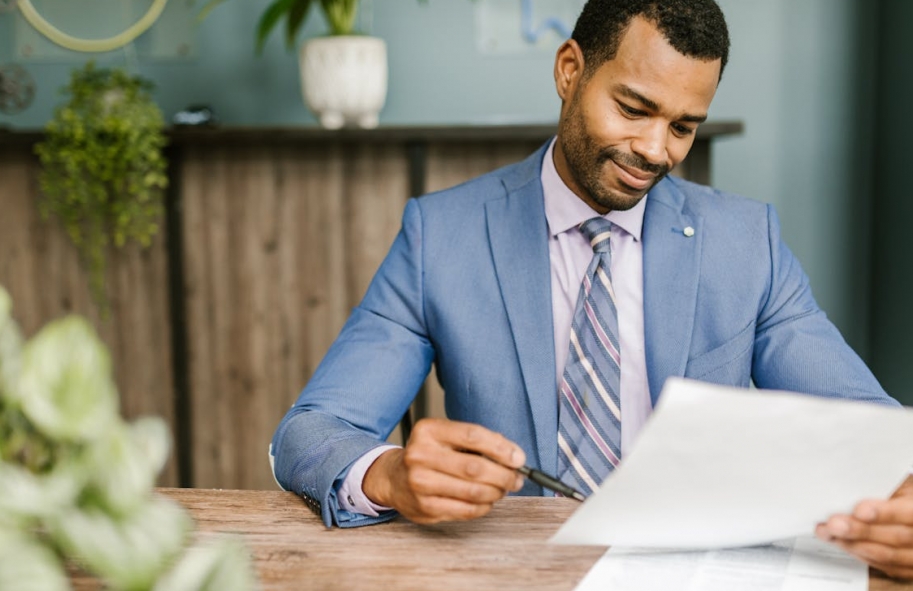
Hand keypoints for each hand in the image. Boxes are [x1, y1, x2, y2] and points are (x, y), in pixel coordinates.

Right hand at [362, 418, 525, 523]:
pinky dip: (484, 507)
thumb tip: (513, 456)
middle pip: (475, 467)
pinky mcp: (425, 508)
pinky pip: (466, 510)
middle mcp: (420, 455)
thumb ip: (478, 442)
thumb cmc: (429, 455)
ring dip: (496, 492)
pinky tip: (486, 501)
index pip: (473, 435)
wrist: (393, 478)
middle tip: (516, 478)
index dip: (501, 447)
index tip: (518, 458)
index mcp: (428, 430)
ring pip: (473, 492)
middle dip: (504, 475)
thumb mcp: (446, 437)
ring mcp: (420, 483)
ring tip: (502, 489)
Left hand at [816, 476, 912, 579]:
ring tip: (826, 532)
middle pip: (895, 537)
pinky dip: (858, 553)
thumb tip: (850, 487)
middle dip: (860, 531)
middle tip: (833, 524)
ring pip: (886, 555)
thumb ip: (884, 491)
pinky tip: (839, 542)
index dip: (884, 513)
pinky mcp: (906, 568)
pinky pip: (882, 565)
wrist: (911, 517)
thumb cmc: (903, 497)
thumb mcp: (900, 488)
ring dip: (852, 544)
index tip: (859, 510)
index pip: (909, 513)